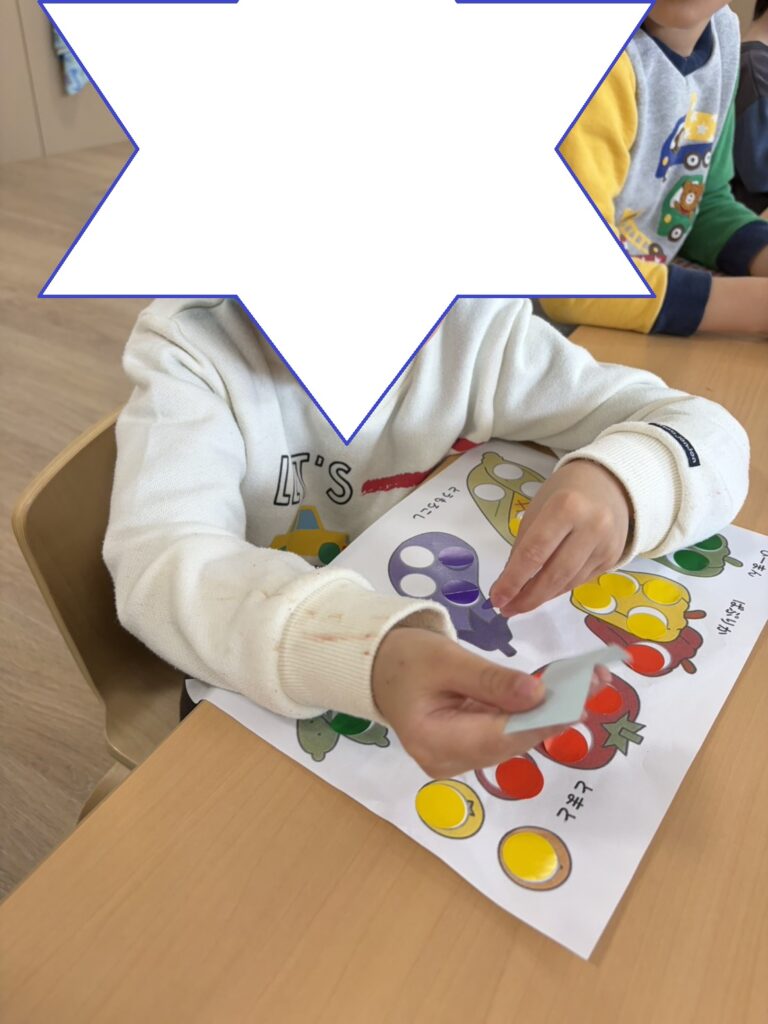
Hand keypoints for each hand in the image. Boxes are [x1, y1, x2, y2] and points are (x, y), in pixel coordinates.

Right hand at [371, 627, 599, 777]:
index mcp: (434, 742)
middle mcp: (447, 762)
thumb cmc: (406, 659)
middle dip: (554, 712)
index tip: (579, 696)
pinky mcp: (468, 751)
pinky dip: (530, 713)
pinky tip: (556, 692)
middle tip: (594, 680)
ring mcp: (458, 761)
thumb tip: (536, 694)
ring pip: (514, 740)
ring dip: (548, 712)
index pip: (499, 736)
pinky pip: (506, 734)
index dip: (542, 718)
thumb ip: (490, 680)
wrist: (378, 668)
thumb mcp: (446, 659)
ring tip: (584, 682)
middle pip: (512, 742)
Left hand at [489, 460, 630, 616]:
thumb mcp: (537, 510)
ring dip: (541, 597)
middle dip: (527, 597)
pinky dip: (558, 590)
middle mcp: (592, 527)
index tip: (496, 598)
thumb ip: (523, 547)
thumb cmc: (564, 494)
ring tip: (519, 604)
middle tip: (506, 610)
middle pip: (554, 574)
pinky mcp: (613, 559)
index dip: (513, 580)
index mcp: (566, 507)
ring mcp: (606, 545)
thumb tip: (506, 587)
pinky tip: (543, 593)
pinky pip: (580, 581)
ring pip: (568, 583)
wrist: (609, 484)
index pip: (534, 552)